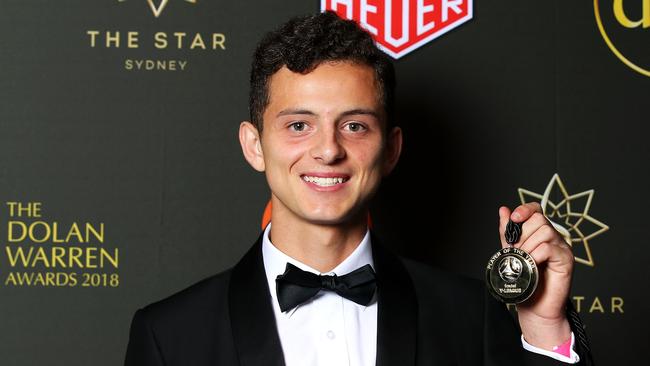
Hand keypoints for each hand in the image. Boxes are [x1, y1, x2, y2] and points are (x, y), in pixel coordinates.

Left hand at [499, 202, 572, 348]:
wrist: (534, 308)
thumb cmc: (524, 281)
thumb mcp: (511, 252)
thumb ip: (508, 233)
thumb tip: (503, 209)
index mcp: (539, 233)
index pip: (536, 210)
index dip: (525, 209)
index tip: (514, 218)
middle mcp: (553, 238)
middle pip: (539, 219)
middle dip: (522, 234)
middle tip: (516, 252)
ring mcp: (561, 247)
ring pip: (545, 231)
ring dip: (528, 246)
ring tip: (524, 261)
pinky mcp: (566, 260)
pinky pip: (549, 248)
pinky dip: (536, 255)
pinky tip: (532, 265)